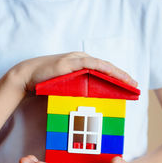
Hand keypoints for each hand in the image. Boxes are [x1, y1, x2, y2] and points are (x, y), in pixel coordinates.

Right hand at [11, 52, 137, 90]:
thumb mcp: (64, 86)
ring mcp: (76, 59)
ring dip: (117, 73)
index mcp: (81, 64)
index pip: (102, 70)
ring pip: (103, 65)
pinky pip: (92, 65)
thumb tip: (87, 103)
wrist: (27, 76)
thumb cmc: (44, 82)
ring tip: (129, 83)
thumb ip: (76, 89)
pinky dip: (104, 69)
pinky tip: (114, 75)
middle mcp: (81, 59)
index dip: (117, 77)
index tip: (128, 86)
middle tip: (134, 85)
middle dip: (122, 76)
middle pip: (106, 68)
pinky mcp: (71, 62)